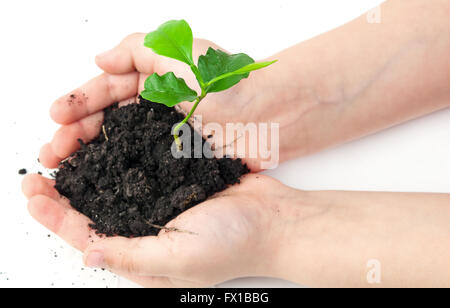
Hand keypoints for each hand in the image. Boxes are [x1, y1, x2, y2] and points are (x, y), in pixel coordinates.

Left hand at [22, 173, 292, 286]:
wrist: (276, 220)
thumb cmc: (235, 244)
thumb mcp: (180, 259)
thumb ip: (133, 256)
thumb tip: (88, 255)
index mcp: (143, 255)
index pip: (88, 236)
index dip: (56, 217)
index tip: (33, 194)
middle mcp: (147, 230)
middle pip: (95, 211)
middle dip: (64, 193)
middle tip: (38, 172)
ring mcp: (162, 204)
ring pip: (115, 186)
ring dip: (88, 171)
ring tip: (65, 151)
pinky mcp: (176, 181)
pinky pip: (141, 168)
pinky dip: (121, 156)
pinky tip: (107, 142)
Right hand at [40, 33, 281, 171]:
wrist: (269, 117)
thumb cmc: (226, 85)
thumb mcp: (178, 54)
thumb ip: (137, 51)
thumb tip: (100, 59)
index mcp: (157, 80)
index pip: (110, 89)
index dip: (81, 101)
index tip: (57, 116)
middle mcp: (159, 109)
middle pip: (110, 120)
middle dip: (78, 132)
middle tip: (53, 150)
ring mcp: (168, 137)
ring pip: (121, 146)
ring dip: (92, 155)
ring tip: (65, 166)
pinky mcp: (179, 162)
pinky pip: (144, 166)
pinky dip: (120, 173)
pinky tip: (100, 181)